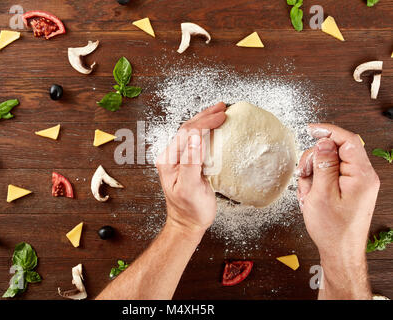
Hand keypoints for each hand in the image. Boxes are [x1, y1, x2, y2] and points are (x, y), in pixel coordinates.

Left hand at [156, 102, 226, 235]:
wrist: (188, 223)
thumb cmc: (189, 210)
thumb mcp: (190, 189)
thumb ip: (191, 163)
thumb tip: (195, 138)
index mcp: (168, 160)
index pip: (186, 133)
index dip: (204, 123)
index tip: (222, 117)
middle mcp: (171, 156)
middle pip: (187, 129)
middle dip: (205, 116)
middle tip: (224, 108)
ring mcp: (179, 158)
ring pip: (191, 132)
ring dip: (205, 120)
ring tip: (219, 111)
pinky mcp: (188, 162)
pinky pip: (196, 141)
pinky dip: (206, 130)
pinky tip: (214, 126)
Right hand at [296, 124, 378, 298]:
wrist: (340, 251)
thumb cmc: (332, 229)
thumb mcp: (322, 194)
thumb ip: (324, 165)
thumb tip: (323, 142)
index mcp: (361, 175)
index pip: (347, 141)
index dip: (328, 132)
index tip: (310, 129)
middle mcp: (363, 177)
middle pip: (336, 151)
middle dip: (315, 160)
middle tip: (305, 175)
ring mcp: (356, 183)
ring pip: (329, 163)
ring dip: (313, 174)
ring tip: (309, 194)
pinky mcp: (349, 190)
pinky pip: (330, 176)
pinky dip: (317, 183)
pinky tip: (312, 197)